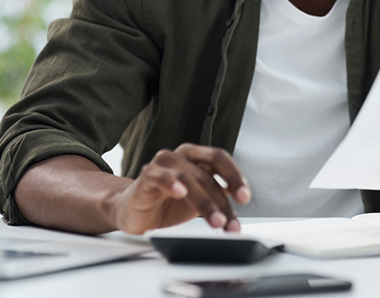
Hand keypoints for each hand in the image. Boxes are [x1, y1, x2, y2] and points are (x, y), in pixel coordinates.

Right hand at [108, 143, 250, 234]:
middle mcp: (181, 157)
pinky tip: (181, 193)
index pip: (220, 159)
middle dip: (223, 201)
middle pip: (207, 175)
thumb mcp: (200, 202)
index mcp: (197, 158)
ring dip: (205, 203)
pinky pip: (159, 177)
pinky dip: (171, 183)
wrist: (135, 213)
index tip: (244, 198)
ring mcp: (163, 165)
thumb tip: (239, 211)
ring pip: (189, 178)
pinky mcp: (146, 177)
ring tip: (216, 222)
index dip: (235, 176)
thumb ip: (218, 198)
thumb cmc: (168, 205)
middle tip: (231, 221)